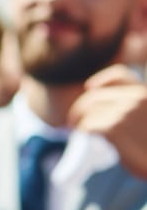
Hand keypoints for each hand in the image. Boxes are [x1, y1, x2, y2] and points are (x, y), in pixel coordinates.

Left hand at [68, 64, 146, 178]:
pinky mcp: (115, 128)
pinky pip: (88, 124)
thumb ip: (136, 110)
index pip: (120, 75)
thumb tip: (107, 111)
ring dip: (78, 120)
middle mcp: (137, 98)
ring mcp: (125, 112)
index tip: (90, 87)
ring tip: (76, 129)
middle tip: (73, 121)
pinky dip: (82, 129)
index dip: (102, 80)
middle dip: (79, 108)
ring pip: (88, 111)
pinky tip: (83, 134)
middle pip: (94, 96)